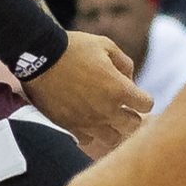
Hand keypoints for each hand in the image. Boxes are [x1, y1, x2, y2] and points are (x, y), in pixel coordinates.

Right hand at [20, 33, 152, 158]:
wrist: (38, 57)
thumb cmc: (73, 48)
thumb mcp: (105, 45)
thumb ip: (125, 63)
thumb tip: (129, 79)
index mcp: (119, 89)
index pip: (147, 105)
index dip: (142, 97)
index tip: (132, 93)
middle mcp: (107, 110)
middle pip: (133, 125)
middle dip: (130, 114)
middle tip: (119, 105)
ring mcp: (87, 121)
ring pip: (113, 138)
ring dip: (112, 128)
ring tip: (104, 117)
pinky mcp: (69, 126)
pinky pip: (87, 140)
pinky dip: (89, 132)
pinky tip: (84, 120)